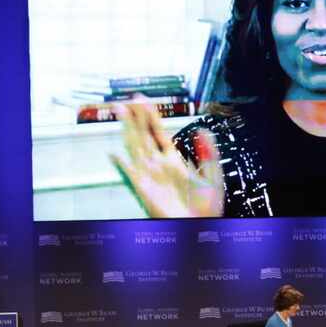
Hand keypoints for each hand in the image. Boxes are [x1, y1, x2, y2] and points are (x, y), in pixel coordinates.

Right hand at [109, 97, 223, 217]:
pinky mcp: (143, 188)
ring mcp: (149, 175)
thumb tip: (203, 130)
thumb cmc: (205, 207)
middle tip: (130, 99)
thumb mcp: (212, 175)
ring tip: (122, 111)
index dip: (152, 116)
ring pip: (135, 146)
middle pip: (144, 135)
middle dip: (137, 116)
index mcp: (174, 160)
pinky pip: (130, 172)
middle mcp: (159, 165)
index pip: (159, 132)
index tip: (144, 101)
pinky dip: (121, 163)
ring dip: (128, 129)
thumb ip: (208, 152)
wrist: (199, 227)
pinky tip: (114, 152)